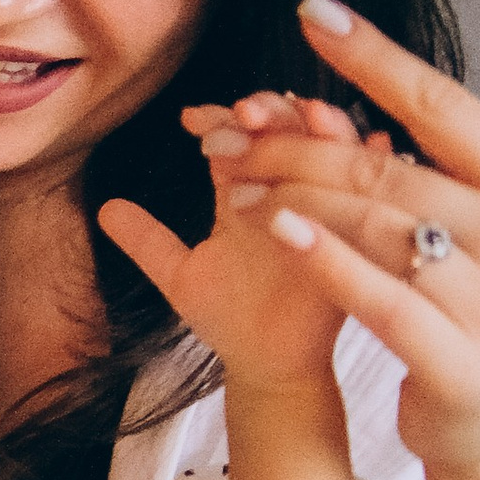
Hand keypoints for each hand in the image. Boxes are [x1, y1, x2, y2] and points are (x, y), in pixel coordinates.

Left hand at [97, 122, 349, 396]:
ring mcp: (325, 209)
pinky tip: (370, 144)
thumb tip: (103, 209)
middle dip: (273, 112)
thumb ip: (147, 241)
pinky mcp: (358, 236)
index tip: (193, 120)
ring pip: (335, 151)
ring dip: (323, 128)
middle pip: (290, 130)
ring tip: (305, 116)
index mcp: (246, 192)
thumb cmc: (229, 319)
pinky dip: (374, 165)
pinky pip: (376, 195)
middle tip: (246, 113)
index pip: (239, 137)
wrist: (265, 367)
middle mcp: (287, 191)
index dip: (220, 120)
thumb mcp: (179, 276)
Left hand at [182, 0, 479, 479]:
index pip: (445, 106)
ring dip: (292, 197)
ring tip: (232, 184)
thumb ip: (436, 174)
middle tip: (229, 134)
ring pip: (376, 225)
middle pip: (390, 169)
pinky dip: (322, 256)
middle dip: (296, 146)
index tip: (313, 14)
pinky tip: (274, 228)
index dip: (374, 58)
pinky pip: (376, 294)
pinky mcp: (459, 359)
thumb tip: (356, 101)